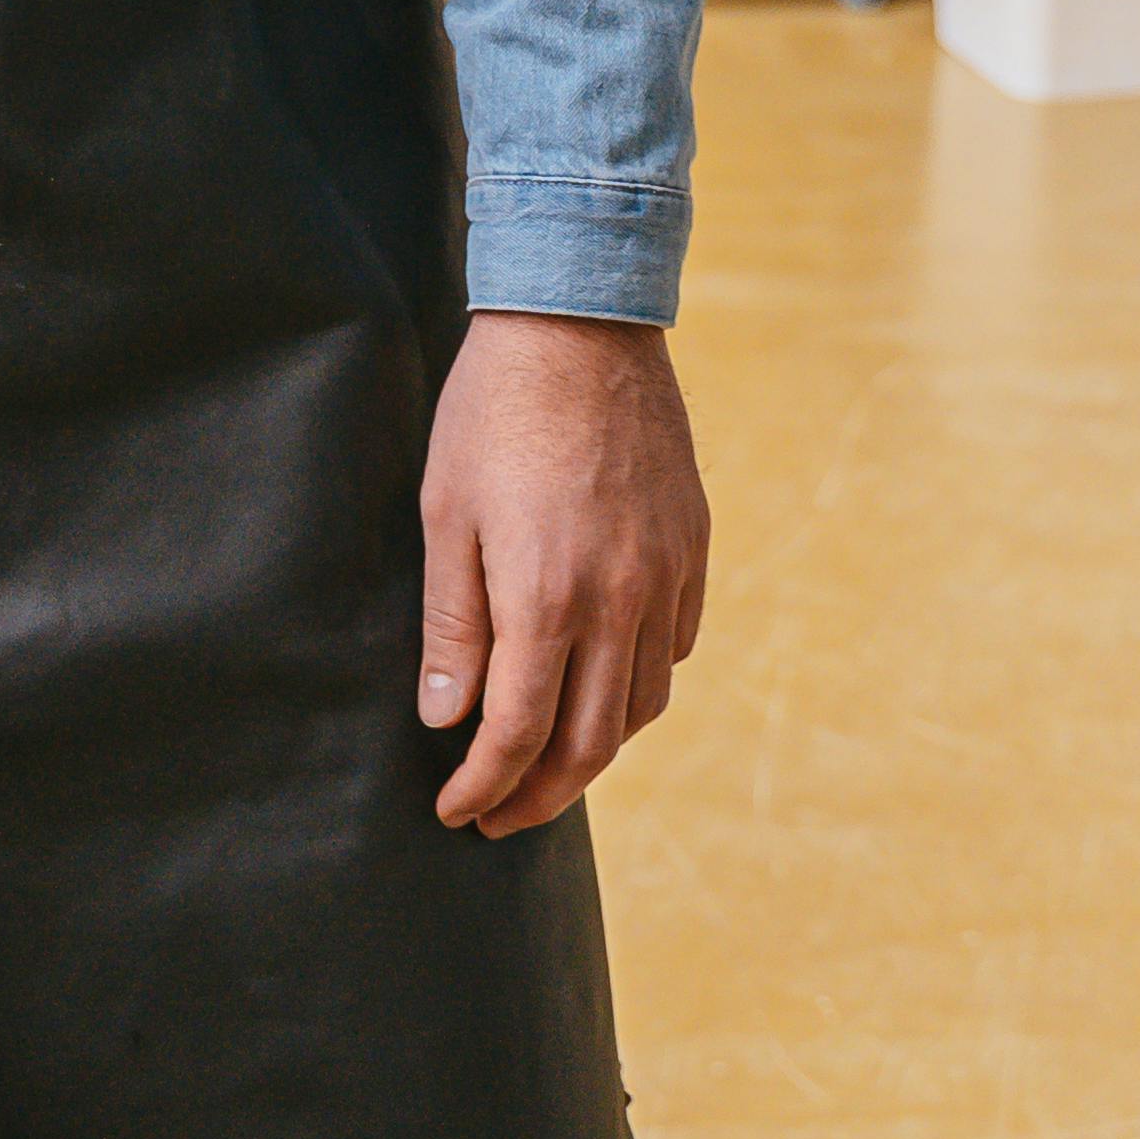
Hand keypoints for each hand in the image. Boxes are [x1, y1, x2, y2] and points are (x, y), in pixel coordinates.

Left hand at [417, 310, 710, 837]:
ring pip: (641, 707)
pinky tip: (602, 688)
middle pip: (590, 744)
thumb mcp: (447, 513)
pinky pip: (674, 649)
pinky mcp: (692, 548)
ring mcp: (665, 575)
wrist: (582, 320)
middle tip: (498, 818)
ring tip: (547, 765)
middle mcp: (618, 599)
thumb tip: (447, 720)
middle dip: (539, 796)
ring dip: (594, 754)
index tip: (455, 811)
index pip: (519, 735)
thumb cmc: (494, 412)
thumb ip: (453, 625)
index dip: (484, 786)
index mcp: (546, 596)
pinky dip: (637, 689)